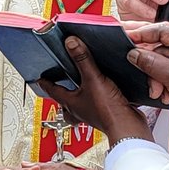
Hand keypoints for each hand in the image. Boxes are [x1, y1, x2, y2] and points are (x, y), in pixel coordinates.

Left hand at [33, 38, 148, 144]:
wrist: (128, 126)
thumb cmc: (108, 110)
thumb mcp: (93, 79)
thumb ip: (82, 60)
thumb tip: (71, 43)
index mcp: (71, 103)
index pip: (53, 91)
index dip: (46, 83)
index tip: (40, 79)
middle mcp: (79, 110)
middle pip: (64, 102)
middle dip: (61, 93)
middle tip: (60, 84)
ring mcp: (92, 113)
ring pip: (79, 105)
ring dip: (78, 97)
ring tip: (81, 87)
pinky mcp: (105, 113)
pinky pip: (95, 105)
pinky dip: (95, 98)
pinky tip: (103, 89)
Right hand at [122, 22, 168, 131]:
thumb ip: (150, 62)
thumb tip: (133, 53)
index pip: (161, 30)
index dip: (141, 34)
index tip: (127, 37)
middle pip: (160, 47)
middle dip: (150, 65)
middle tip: (140, 71)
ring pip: (161, 61)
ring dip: (156, 77)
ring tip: (159, 91)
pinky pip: (167, 69)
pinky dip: (162, 81)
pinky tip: (165, 93)